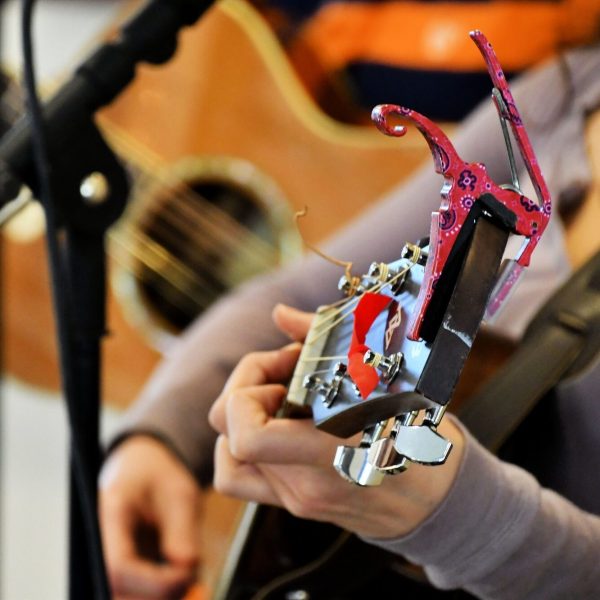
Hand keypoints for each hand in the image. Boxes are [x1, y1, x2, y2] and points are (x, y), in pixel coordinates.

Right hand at [99, 435, 200, 598]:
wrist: (141, 467)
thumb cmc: (160, 475)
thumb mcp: (180, 493)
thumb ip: (183, 532)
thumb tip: (186, 572)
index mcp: (112, 513)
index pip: (119, 566)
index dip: (153, 582)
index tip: (186, 574)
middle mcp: (100, 542)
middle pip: (118, 591)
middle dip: (160, 594)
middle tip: (194, 583)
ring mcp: (104, 560)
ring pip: (125, 598)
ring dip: (162, 595)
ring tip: (188, 573)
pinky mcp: (117, 573)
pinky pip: (135, 595)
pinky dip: (161, 593)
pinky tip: (179, 576)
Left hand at [209, 304, 464, 539]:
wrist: (435, 501)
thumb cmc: (417, 434)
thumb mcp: (385, 380)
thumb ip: (321, 340)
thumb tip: (279, 313)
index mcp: (334, 453)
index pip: (248, 436)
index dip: (245, 391)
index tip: (283, 365)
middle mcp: (305, 485)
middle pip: (227, 437)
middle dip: (244, 390)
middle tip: (284, 372)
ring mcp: (296, 500)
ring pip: (227, 460)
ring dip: (241, 419)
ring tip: (280, 399)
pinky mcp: (294, 504)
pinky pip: (243, 476)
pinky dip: (244, 444)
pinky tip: (278, 422)